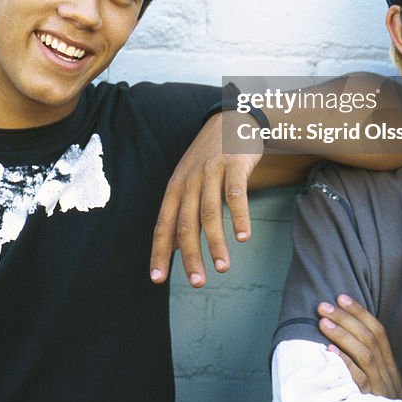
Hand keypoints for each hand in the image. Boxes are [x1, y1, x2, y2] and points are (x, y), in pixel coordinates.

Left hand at [150, 113, 262, 287]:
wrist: (231, 119)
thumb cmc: (209, 158)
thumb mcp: (189, 181)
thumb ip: (182, 212)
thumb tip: (173, 249)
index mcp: (176, 187)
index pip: (163, 224)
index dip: (159, 252)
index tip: (157, 279)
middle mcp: (189, 180)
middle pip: (186, 222)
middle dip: (190, 255)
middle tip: (197, 282)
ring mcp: (212, 171)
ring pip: (210, 212)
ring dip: (216, 242)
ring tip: (223, 267)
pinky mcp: (234, 164)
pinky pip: (236, 194)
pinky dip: (239, 217)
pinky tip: (243, 237)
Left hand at [318, 294, 401, 401]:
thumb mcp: (388, 386)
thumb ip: (376, 365)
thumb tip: (353, 339)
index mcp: (391, 367)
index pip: (378, 332)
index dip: (360, 312)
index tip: (341, 297)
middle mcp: (388, 374)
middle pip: (369, 339)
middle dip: (346, 318)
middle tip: (323, 306)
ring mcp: (381, 389)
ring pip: (365, 355)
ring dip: (343, 335)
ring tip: (323, 322)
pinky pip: (360, 381)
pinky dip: (346, 364)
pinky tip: (330, 351)